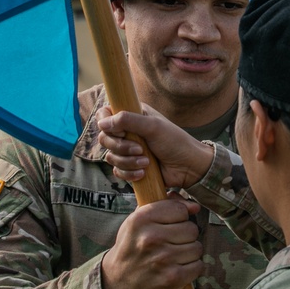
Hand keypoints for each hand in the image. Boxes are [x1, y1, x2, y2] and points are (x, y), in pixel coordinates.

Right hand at [97, 107, 214, 189]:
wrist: (187, 167)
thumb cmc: (174, 142)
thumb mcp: (153, 126)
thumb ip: (128, 120)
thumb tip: (102, 123)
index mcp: (132, 115)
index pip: (104, 115)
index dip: (107, 124)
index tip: (121, 132)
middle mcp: (127, 131)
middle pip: (104, 138)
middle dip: (121, 147)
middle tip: (140, 149)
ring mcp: (127, 150)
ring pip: (110, 157)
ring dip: (128, 162)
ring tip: (146, 162)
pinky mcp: (130, 166)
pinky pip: (117, 171)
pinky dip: (129, 173)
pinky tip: (143, 173)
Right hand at [100, 196, 203, 288]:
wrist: (118, 281)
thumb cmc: (132, 247)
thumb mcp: (138, 220)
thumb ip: (165, 206)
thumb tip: (194, 206)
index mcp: (141, 219)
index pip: (180, 210)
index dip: (179, 217)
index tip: (171, 224)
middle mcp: (151, 238)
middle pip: (191, 229)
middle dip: (185, 236)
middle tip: (173, 242)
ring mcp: (163, 259)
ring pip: (197, 248)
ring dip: (189, 252)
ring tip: (174, 256)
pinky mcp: (173, 278)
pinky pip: (198, 266)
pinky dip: (191, 268)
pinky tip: (178, 267)